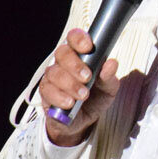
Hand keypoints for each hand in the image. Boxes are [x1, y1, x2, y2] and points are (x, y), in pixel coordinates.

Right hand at [39, 28, 119, 146]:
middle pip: (62, 53)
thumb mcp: (108, 88)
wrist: (83, 120)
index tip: (88, 47)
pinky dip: (60, 97)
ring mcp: (52, 76)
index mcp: (79, 54)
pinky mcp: (46, 93)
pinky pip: (47, 91)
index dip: (79, 39)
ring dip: (70, 84)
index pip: (74, 38)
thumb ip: (109, 76)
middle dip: (75, 65)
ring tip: (83, 95)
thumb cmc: (95, 96)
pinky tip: (70, 103)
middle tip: (87, 77)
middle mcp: (63, 62)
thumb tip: (112, 63)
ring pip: (54, 73)